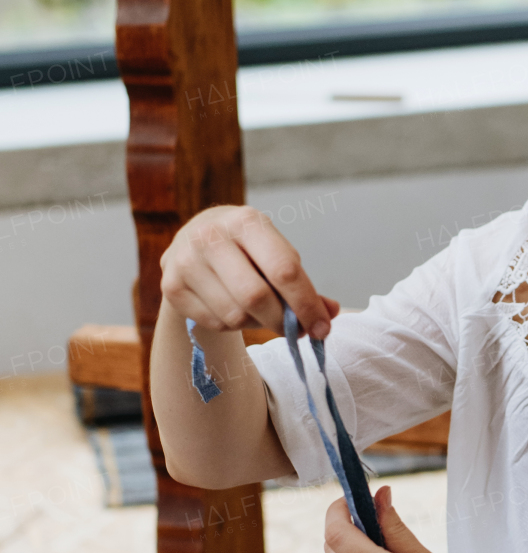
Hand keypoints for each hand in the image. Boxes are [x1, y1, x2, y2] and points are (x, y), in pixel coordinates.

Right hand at [159, 204, 339, 338]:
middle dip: (283, 322)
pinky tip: (233, 307)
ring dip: (257, 323)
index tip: (322, 327)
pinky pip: (216, 322)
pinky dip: (234, 325)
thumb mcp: (276, 253)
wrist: (193, 242)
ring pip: (235, 315)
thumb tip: (330, 313)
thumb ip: (303, 284)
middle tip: (298, 331)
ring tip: (259, 310)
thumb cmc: (247, 250)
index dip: (307, 304)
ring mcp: (186, 261)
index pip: (284, 269)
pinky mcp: (171, 286)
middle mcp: (210, 236)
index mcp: (246, 221)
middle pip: (256, 297)